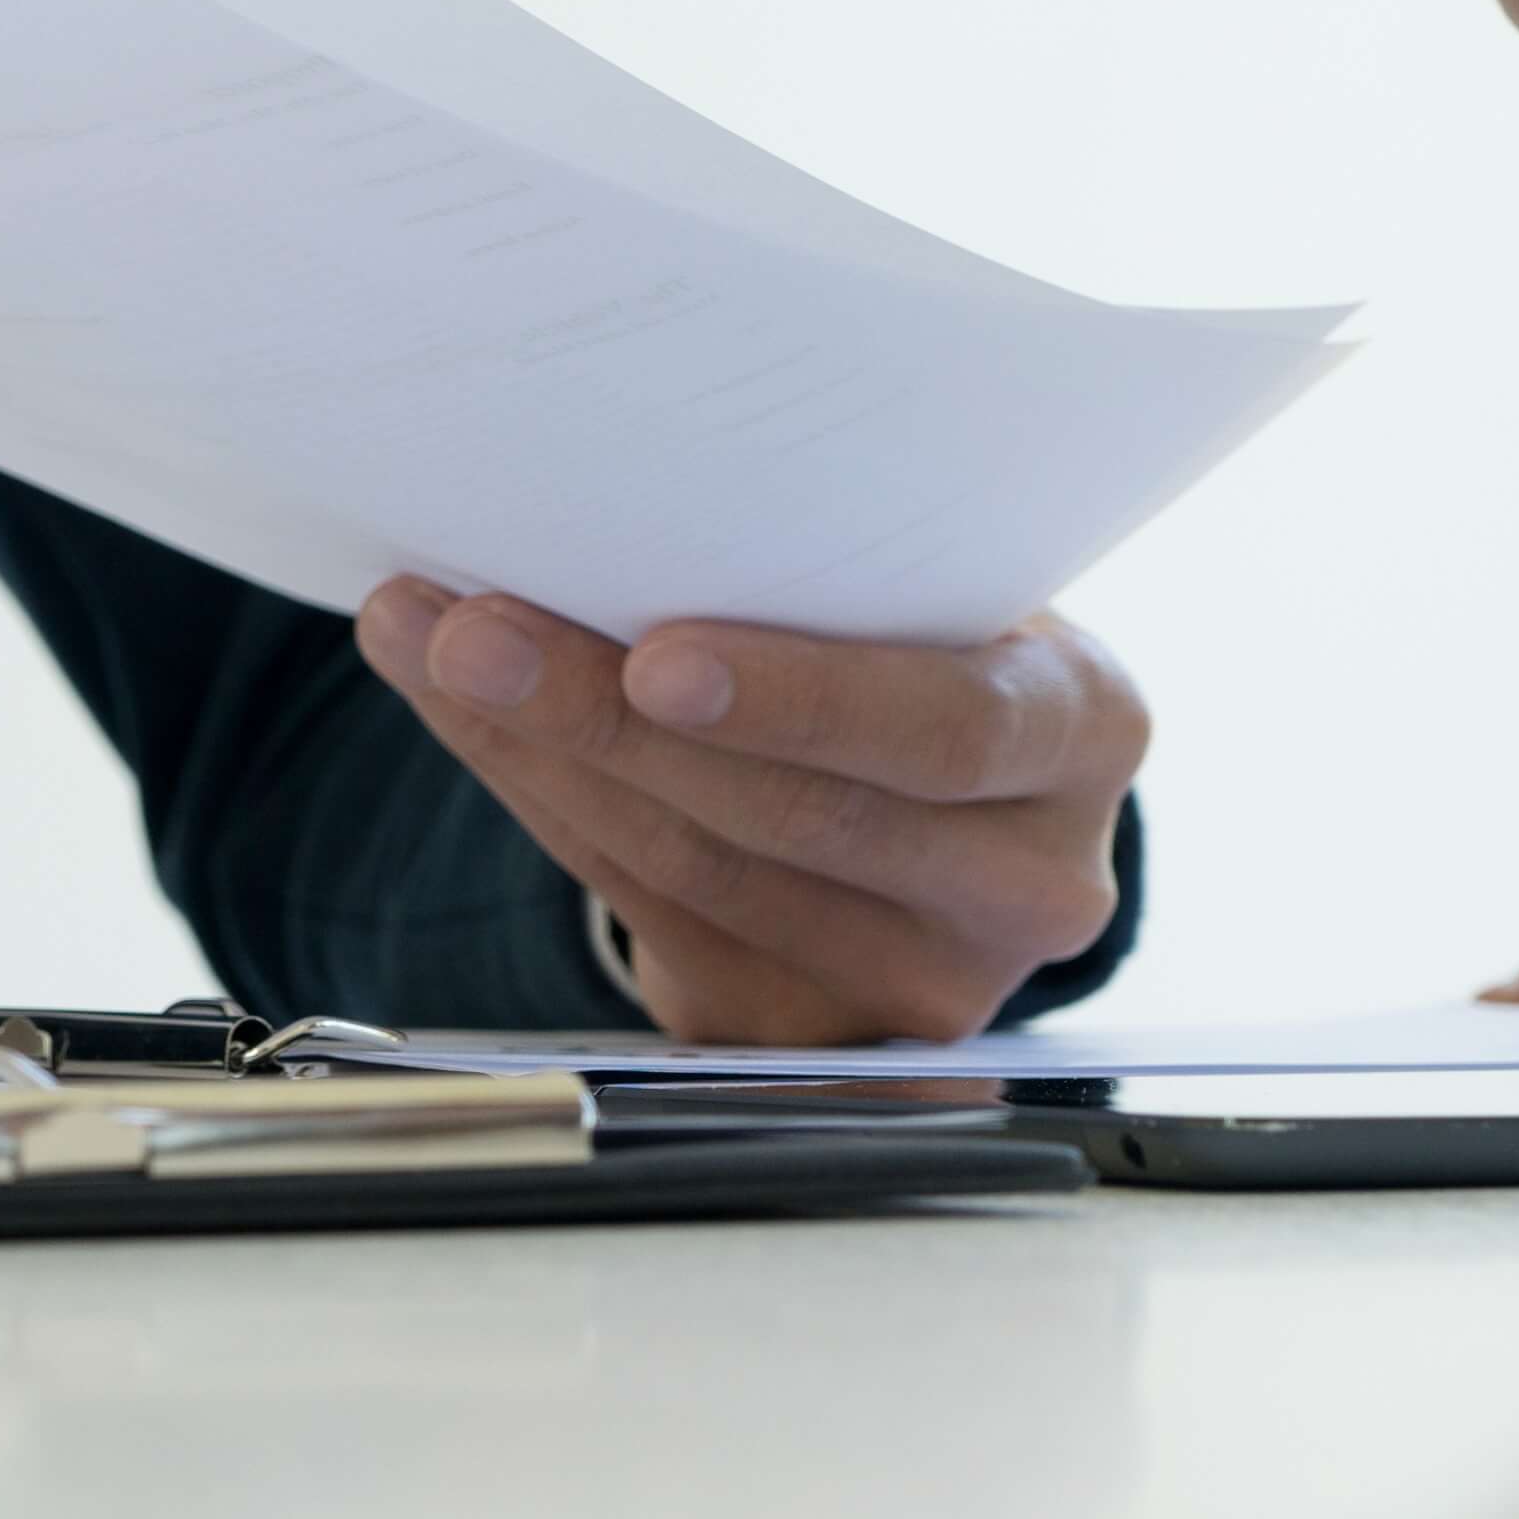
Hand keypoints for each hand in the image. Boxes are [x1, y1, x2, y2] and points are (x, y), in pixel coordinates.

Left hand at [352, 582, 1145, 1042]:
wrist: (952, 798)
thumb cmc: (929, 649)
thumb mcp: (938, 598)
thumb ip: (841, 569)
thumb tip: (610, 487)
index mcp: (1083, 732)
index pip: (951, 728)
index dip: (801, 700)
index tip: (659, 658)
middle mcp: (1026, 880)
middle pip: (794, 813)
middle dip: (605, 716)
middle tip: (474, 633)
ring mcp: (919, 982)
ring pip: (696, 870)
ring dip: (539, 754)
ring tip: (435, 648)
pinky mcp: (803, 1031)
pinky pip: (646, 915)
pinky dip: (543, 805)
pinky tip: (471, 720)